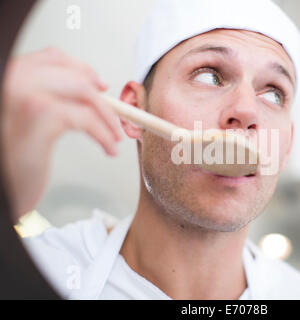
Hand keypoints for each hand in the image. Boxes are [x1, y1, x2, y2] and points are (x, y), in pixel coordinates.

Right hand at [1, 47, 122, 220]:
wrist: (4, 190)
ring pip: (83, 92)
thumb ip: (49, 96)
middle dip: (101, 98)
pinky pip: (85, 118)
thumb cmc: (13, 158)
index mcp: (10, 77)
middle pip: (72, 75)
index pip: (51, 57)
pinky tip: (109, 148)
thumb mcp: (28, 120)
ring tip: (115, 137)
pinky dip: (104, 134)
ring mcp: (22, 95)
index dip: (82, 70)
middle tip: (116, 118)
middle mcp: (11, 80)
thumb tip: (93, 86)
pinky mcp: (38, 116)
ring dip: (108, 117)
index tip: (101, 85)